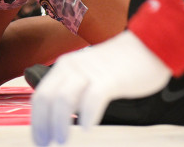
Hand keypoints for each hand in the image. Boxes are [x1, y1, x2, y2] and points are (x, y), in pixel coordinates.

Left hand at [31, 31, 170, 145]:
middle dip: (43, 124)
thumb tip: (60, 118)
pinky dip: (87, 115)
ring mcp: (89, 72)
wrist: (147, 47)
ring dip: (59, 123)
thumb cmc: (118, 66)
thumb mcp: (87, 76)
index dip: (36, 119)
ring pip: (64, 99)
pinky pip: (92, 98)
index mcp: (63, 67)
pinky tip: (86, 128)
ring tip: (62, 140)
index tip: (38, 139)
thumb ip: (74, 92)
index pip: (40, 95)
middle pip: (46, 98)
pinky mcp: (110, 79)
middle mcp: (71, 67)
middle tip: (46, 143)